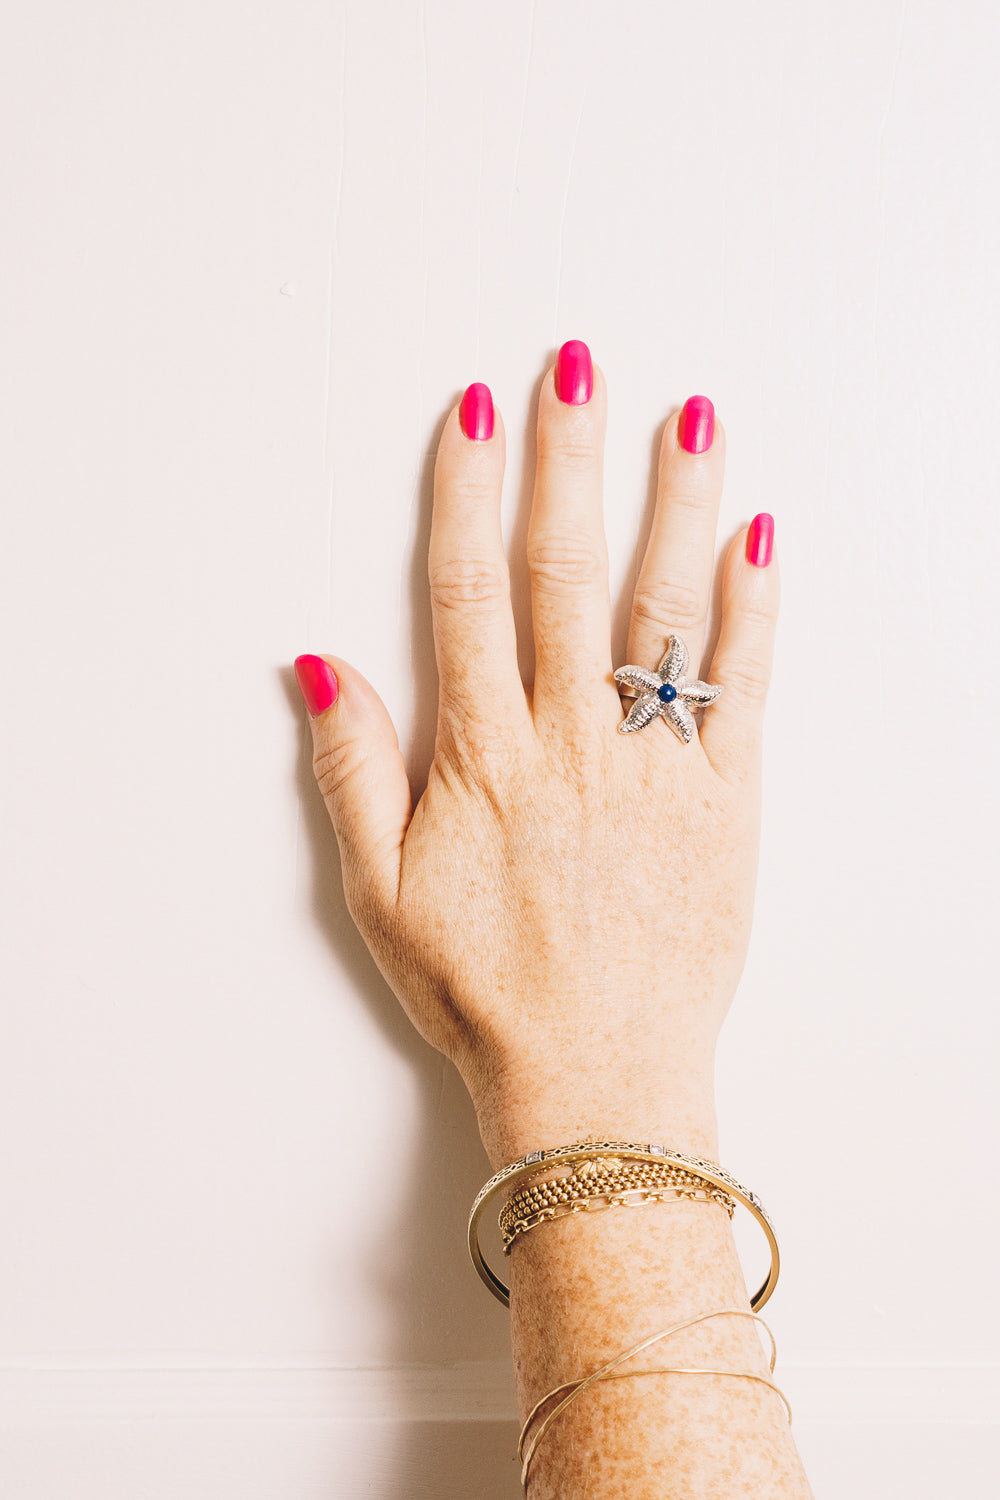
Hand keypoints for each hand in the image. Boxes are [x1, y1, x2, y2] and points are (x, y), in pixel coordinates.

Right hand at [294, 344, 777, 1169]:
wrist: (597, 1076)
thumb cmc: (485, 990)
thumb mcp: (379, 893)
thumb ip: (353, 770)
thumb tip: (319, 666)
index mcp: (484, 756)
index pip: (467, 592)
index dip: (468, 494)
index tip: (475, 415)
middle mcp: (570, 740)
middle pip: (567, 572)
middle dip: (571, 459)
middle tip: (577, 364)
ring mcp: (655, 764)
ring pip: (662, 609)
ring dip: (675, 504)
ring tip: (688, 415)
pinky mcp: (726, 798)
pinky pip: (743, 686)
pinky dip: (752, 609)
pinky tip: (757, 538)